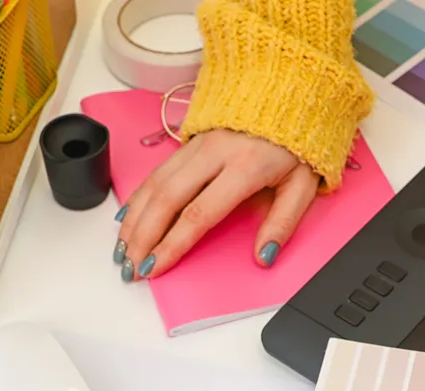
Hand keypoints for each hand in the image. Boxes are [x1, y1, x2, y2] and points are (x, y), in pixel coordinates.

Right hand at [115, 129, 316, 279]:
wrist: (289, 90)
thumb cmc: (296, 142)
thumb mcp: (303, 184)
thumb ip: (284, 222)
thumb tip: (263, 256)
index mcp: (245, 167)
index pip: (199, 213)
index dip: (173, 243)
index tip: (156, 266)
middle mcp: (214, 153)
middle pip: (167, 199)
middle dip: (143, 237)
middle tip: (130, 266)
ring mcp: (198, 143)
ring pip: (155, 184)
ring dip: (134, 220)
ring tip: (121, 250)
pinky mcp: (189, 140)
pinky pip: (156, 171)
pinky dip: (138, 197)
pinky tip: (126, 218)